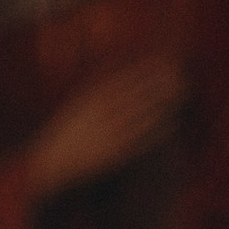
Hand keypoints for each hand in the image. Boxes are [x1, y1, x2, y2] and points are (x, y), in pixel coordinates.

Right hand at [25, 53, 185, 195]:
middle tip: (180, 75)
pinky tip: (170, 124)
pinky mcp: (112, 156)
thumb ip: (96, 89)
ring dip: (161, 104)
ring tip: (180, 94)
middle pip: (136, 96)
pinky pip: (138, 141)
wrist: (48, 166)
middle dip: (158, 84)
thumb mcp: (76, 105)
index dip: (146, 71)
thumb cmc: (65, 134)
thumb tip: (118, 75)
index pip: (124, 81)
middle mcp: (99, 117)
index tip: (165, 61)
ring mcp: (106, 136)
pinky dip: (155, 132)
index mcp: (89, 102)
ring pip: (140, 116)